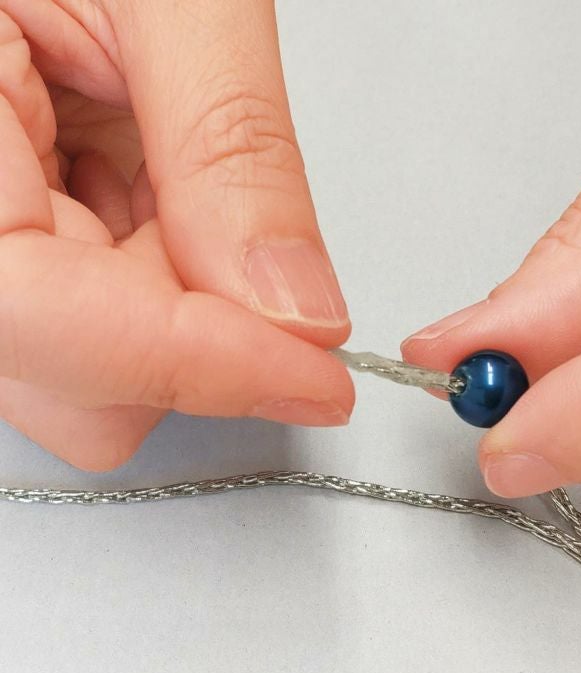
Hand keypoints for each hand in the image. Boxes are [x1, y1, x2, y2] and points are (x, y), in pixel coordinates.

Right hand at [0, 1, 351, 470]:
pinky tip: (144, 190)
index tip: (320, 379)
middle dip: (191, 334)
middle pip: (75, 381)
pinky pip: (93, 322)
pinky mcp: (12, 243)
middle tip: (236, 226)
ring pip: (88, 371)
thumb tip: (297, 309)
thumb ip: (228, 153)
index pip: (45, 321)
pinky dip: (150, 278)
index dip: (198, 367)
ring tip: (169, 176)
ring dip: (171, 304)